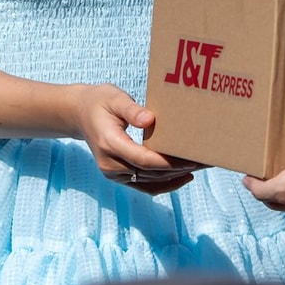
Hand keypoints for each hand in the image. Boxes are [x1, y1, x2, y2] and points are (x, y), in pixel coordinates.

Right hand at [70, 84, 197, 194]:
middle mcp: (110, 163)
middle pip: (150, 172)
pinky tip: (184, 177)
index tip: (191, 158)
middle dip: (179, 168)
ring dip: (175, 177)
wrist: (79, 115)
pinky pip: (144, 186)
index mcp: (109, 143)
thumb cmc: (100, 102)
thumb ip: (131, 110)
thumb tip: (150, 120)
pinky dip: (164, 184)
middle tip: (205, 160)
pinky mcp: (118, 177)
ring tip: (200, 167)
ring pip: (149, 181)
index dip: (168, 162)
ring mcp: (113, 173)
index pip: (143, 159)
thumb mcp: (114, 98)